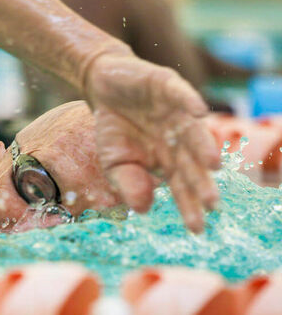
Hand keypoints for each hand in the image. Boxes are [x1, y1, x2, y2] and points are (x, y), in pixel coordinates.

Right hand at [85, 54, 220, 232]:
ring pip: (193, 131)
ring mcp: (175, 112)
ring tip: (213, 165)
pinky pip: (181, 94)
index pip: (181, 184)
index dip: (189, 205)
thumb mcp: (113, 162)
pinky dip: (190, 101)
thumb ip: (128, 184)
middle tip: (212, 205)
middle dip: (202, 183)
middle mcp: (177, 138)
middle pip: (193, 163)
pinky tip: (199, 112)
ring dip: (203, 146)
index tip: (196, 228)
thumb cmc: (112, 128)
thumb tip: (145, 209)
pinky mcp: (168, 85)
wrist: (102, 88)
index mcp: (167, 158)